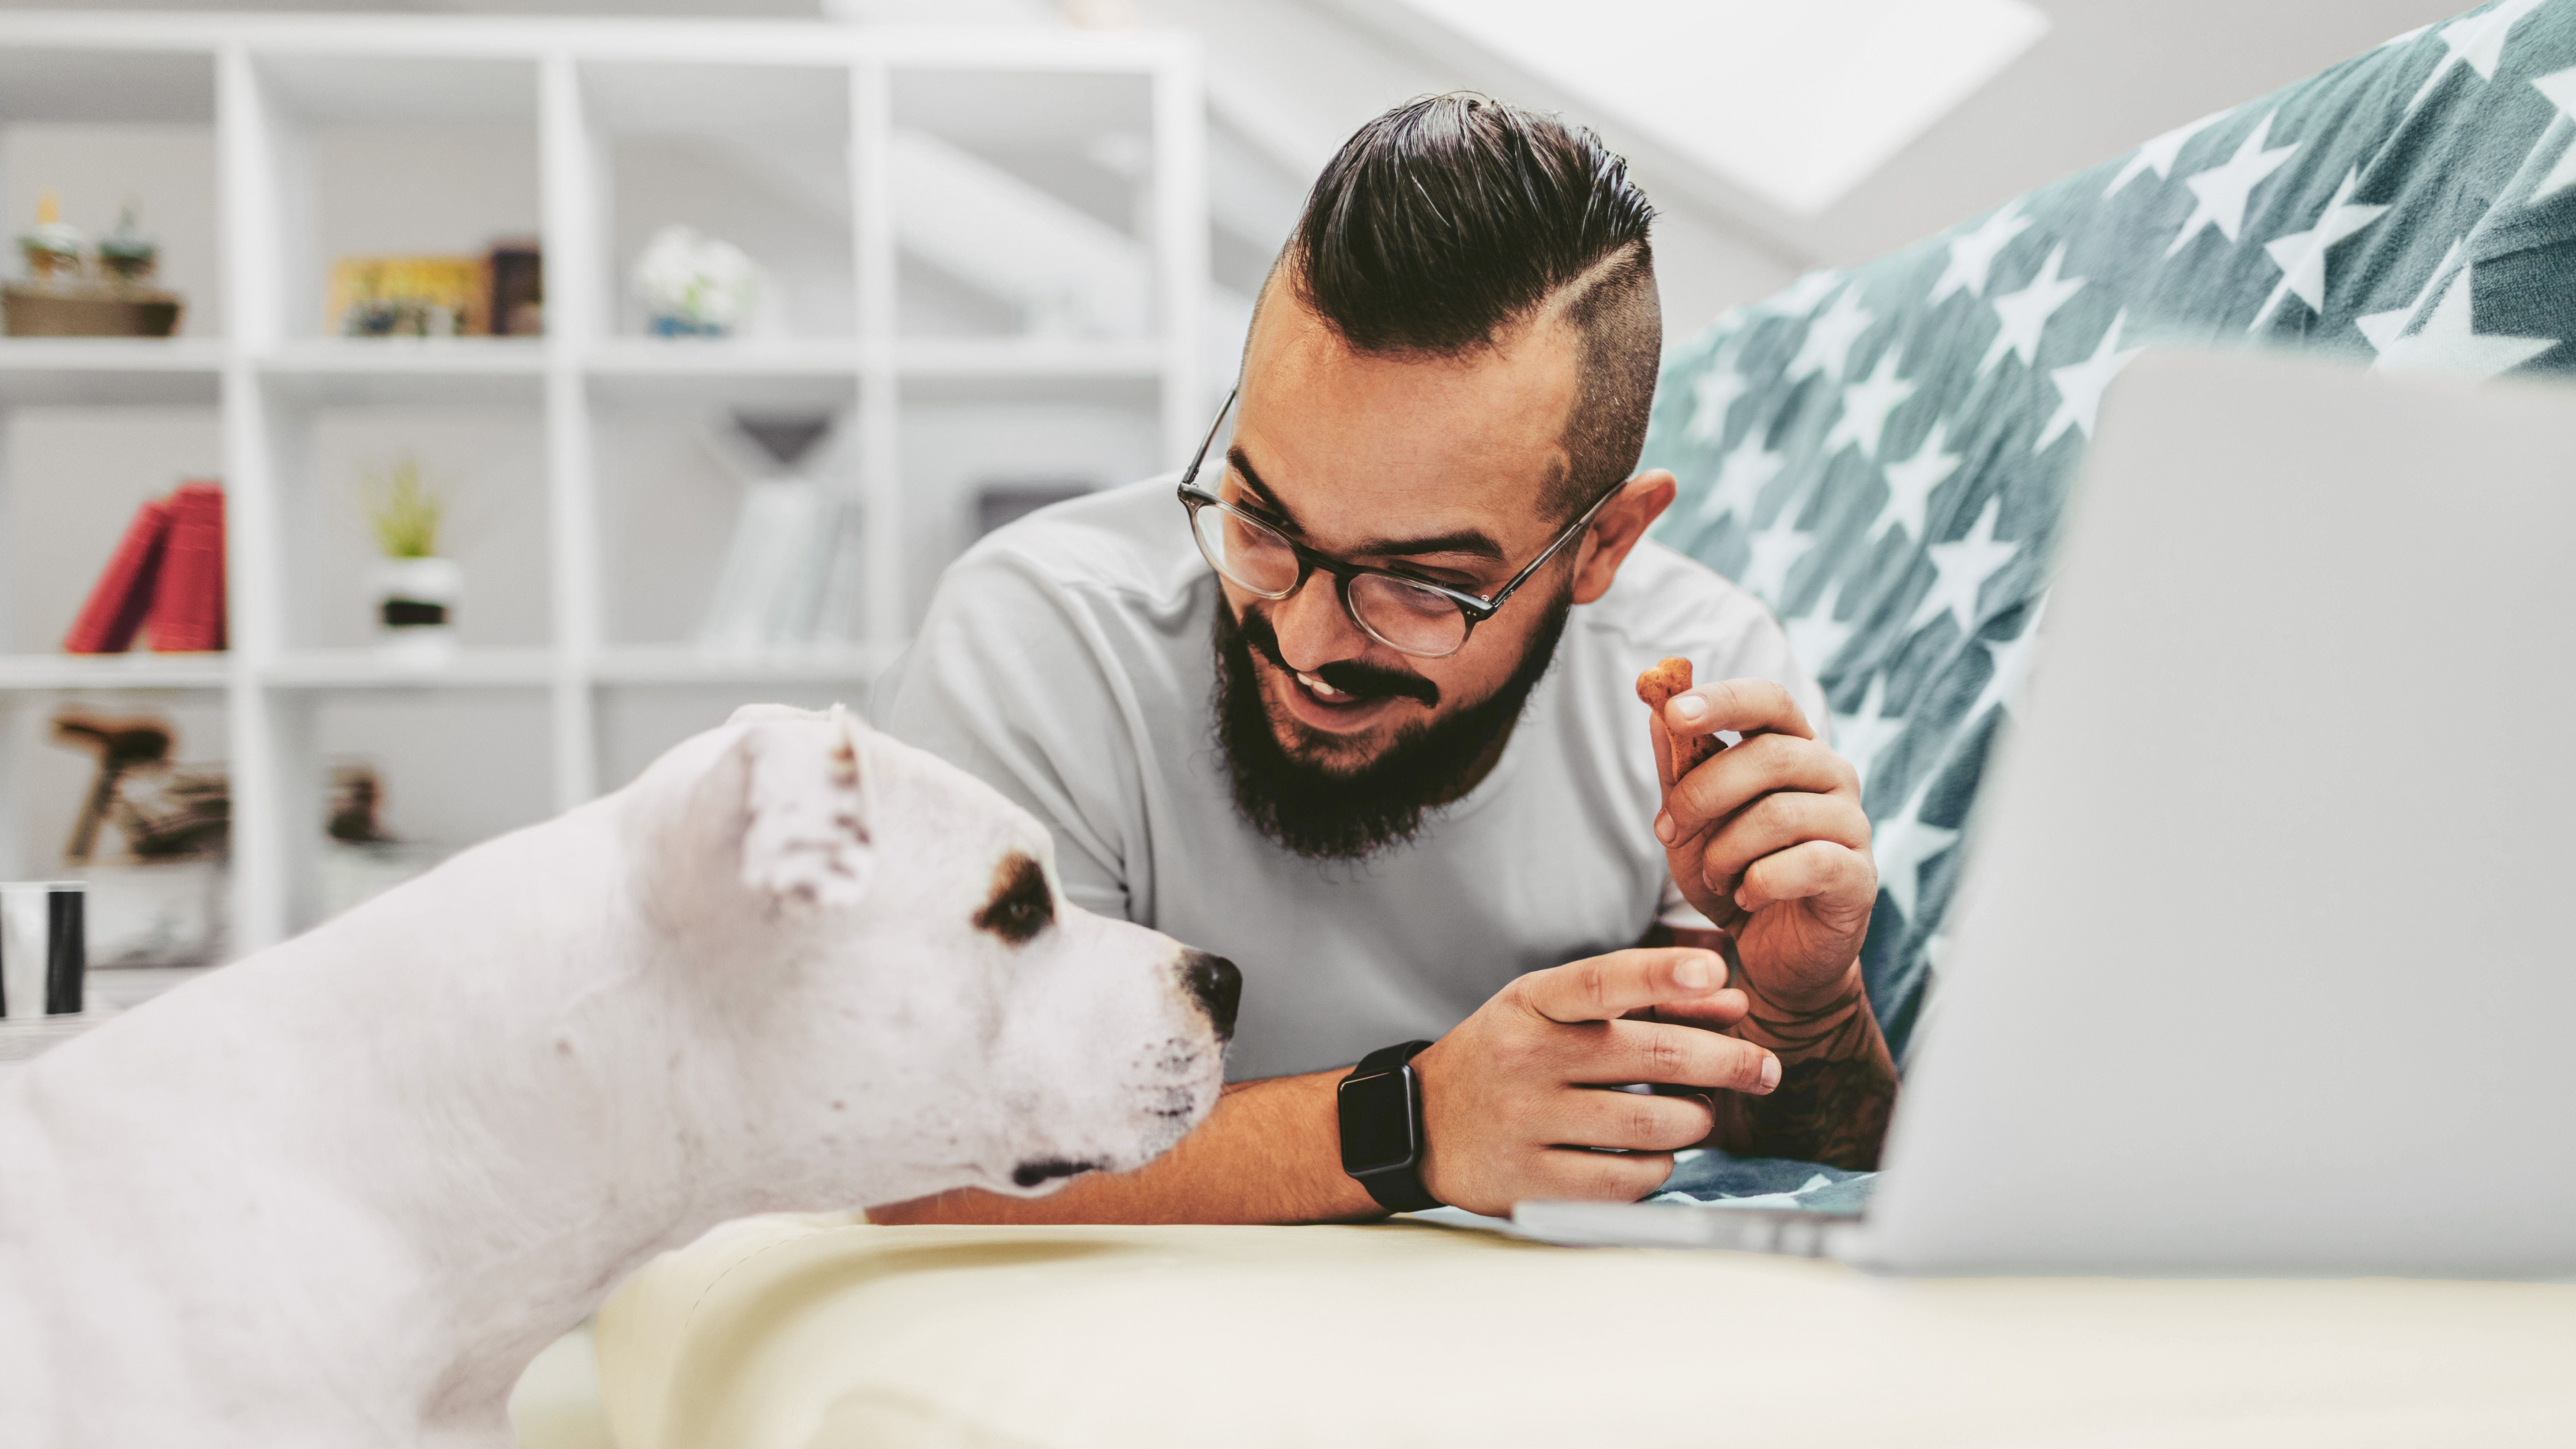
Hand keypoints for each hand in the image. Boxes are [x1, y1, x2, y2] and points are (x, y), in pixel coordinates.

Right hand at [1408, 948, 1779, 1217]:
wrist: (1423, 1122)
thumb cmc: (1508, 1056)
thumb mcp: (1555, 1012)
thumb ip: (1641, 1001)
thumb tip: (1730, 1002)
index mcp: (1531, 1004)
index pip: (1601, 980)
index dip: (1660, 973)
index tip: (1715, 969)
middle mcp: (1526, 1059)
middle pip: (1652, 1059)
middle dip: (1727, 1064)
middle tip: (1763, 1068)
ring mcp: (1525, 1124)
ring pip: (1651, 1126)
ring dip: (1695, 1121)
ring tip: (1696, 1115)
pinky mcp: (1531, 1184)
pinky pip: (1628, 1181)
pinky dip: (1659, 1167)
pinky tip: (1654, 1154)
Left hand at [1649, 678, 1874, 1008]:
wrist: (1774, 952)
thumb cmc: (1734, 875)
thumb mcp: (1691, 825)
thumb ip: (1679, 770)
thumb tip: (1656, 710)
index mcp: (1793, 749)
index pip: (1770, 700)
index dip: (1723, 699)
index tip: (1672, 711)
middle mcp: (1832, 776)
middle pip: (1769, 754)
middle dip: (1703, 793)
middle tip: (1669, 830)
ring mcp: (1853, 825)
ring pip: (1781, 813)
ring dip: (1727, 849)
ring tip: (1713, 877)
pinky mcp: (1860, 876)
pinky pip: (1806, 864)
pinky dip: (1760, 883)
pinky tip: (1747, 897)